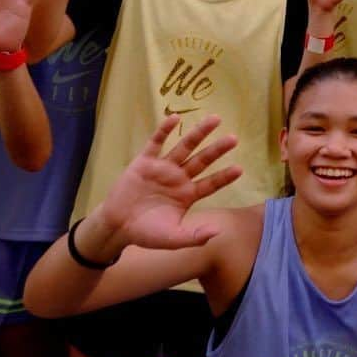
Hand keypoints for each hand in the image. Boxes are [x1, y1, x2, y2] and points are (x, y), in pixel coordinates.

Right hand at [97, 116, 240, 249]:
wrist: (117, 227)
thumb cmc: (146, 233)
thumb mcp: (173, 239)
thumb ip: (194, 236)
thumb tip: (217, 232)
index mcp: (187, 195)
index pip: (210, 183)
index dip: (224, 177)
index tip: (239, 169)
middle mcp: (178, 178)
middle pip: (202, 160)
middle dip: (217, 150)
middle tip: (234, 139)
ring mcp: (162, 168)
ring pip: (184, 147)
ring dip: (198, 133)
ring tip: (215, 119)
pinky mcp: (144, 162)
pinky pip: (156, 143)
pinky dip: (164, 130)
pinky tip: (175, 118)